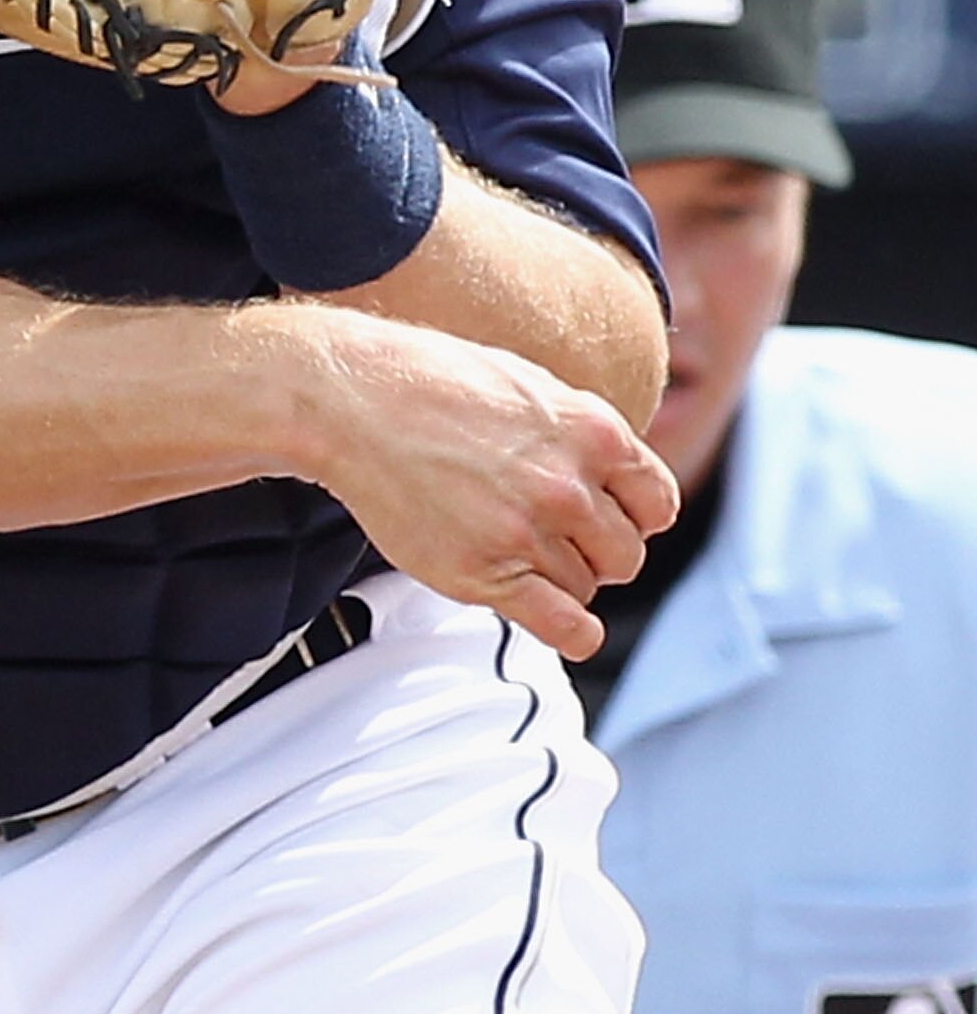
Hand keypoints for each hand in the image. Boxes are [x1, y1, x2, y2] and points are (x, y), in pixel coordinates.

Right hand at [302, 317, 679, 658]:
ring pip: (587, 589)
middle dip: (596, 551)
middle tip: (553, 536)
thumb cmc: (431, 381)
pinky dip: (572, 632)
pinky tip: (553, 616)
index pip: (657, 504)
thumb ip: (582, 431)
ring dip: (562, 580)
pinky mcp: (485, 572)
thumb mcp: (530, 383)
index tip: (607, 516)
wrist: (355, 399)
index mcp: (592, 431)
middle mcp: (568, 484)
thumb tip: (617, 471)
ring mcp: (526, 532)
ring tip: (518, 550)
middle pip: (625, 555)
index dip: (633, 515)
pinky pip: (565, 627)